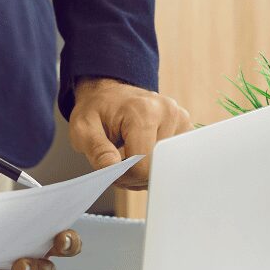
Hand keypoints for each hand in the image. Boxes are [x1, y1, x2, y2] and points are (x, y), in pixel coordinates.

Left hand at [68, 77, 188, 189]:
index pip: (142, 166)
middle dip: (136, 177)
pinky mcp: (186, 129)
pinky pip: (173, 161)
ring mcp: (180, 120)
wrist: (109, 93)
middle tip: (118, 165)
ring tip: (130, 158)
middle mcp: (168, 113)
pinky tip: (143, 155)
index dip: (124, 177)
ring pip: (166, 168)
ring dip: (146, 173)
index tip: (111, 168)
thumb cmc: (96, 110)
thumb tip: (113, 170)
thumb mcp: (83, 127)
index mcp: (144, 111)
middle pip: (157, 169)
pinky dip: (156, 166)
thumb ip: (97, 150)